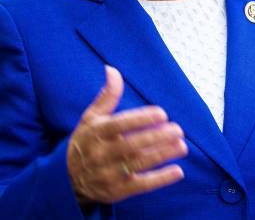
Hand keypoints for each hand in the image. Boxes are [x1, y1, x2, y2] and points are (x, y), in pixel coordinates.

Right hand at [67, 66, 187, 203]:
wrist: (67, 179)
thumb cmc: (85, 140)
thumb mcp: (91, 117)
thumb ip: (107, 95)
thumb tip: (112, 69)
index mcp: (96, 132)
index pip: (120, 124)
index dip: (141, 119)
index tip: (162, 113)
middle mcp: (101, 154)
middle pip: (132, 145)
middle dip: (157, 137)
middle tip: (178, 129)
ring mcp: (108, 174)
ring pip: (138, 164)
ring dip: (162, 155)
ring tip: (182, 146)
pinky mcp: (116, 191)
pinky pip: (140, 186)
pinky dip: (159, 180)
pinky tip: (177, 171)